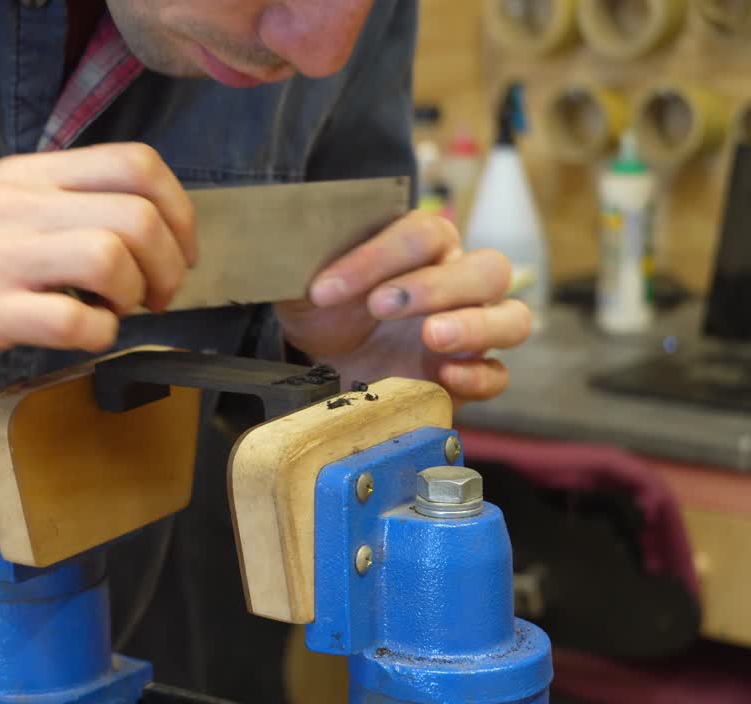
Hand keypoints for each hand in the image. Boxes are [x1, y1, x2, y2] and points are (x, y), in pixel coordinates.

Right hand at [0, 143, 195, 383]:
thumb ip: (65, 203)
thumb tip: (148, 226)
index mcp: (28, 174)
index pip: (135, 164)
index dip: (179, 210)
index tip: (179, 250)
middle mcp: (15, 206)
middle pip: (135, 213)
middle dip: (167, 263)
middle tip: (157, 294)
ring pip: (108, 257)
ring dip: (133, 294)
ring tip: (116, 311)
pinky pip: (72, 320)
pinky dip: (99, 335)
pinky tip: (85, 336)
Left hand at [275, 212, 530, 405]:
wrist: (320, 357)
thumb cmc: (323, 307)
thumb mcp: (303, 278)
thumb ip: (304, 256)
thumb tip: (284, 240)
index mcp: (423, 244)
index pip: (420, 235)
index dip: (375, 258)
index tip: (325, 289)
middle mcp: (457, 281)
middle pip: (486, 269)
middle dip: (434, 286)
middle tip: (380, 307)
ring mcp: (470, 329)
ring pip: (511, 318)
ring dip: (475, 325)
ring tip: (432, 337)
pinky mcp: (467, 375)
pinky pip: (498, 375)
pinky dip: (479, 375)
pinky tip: (445, 375)